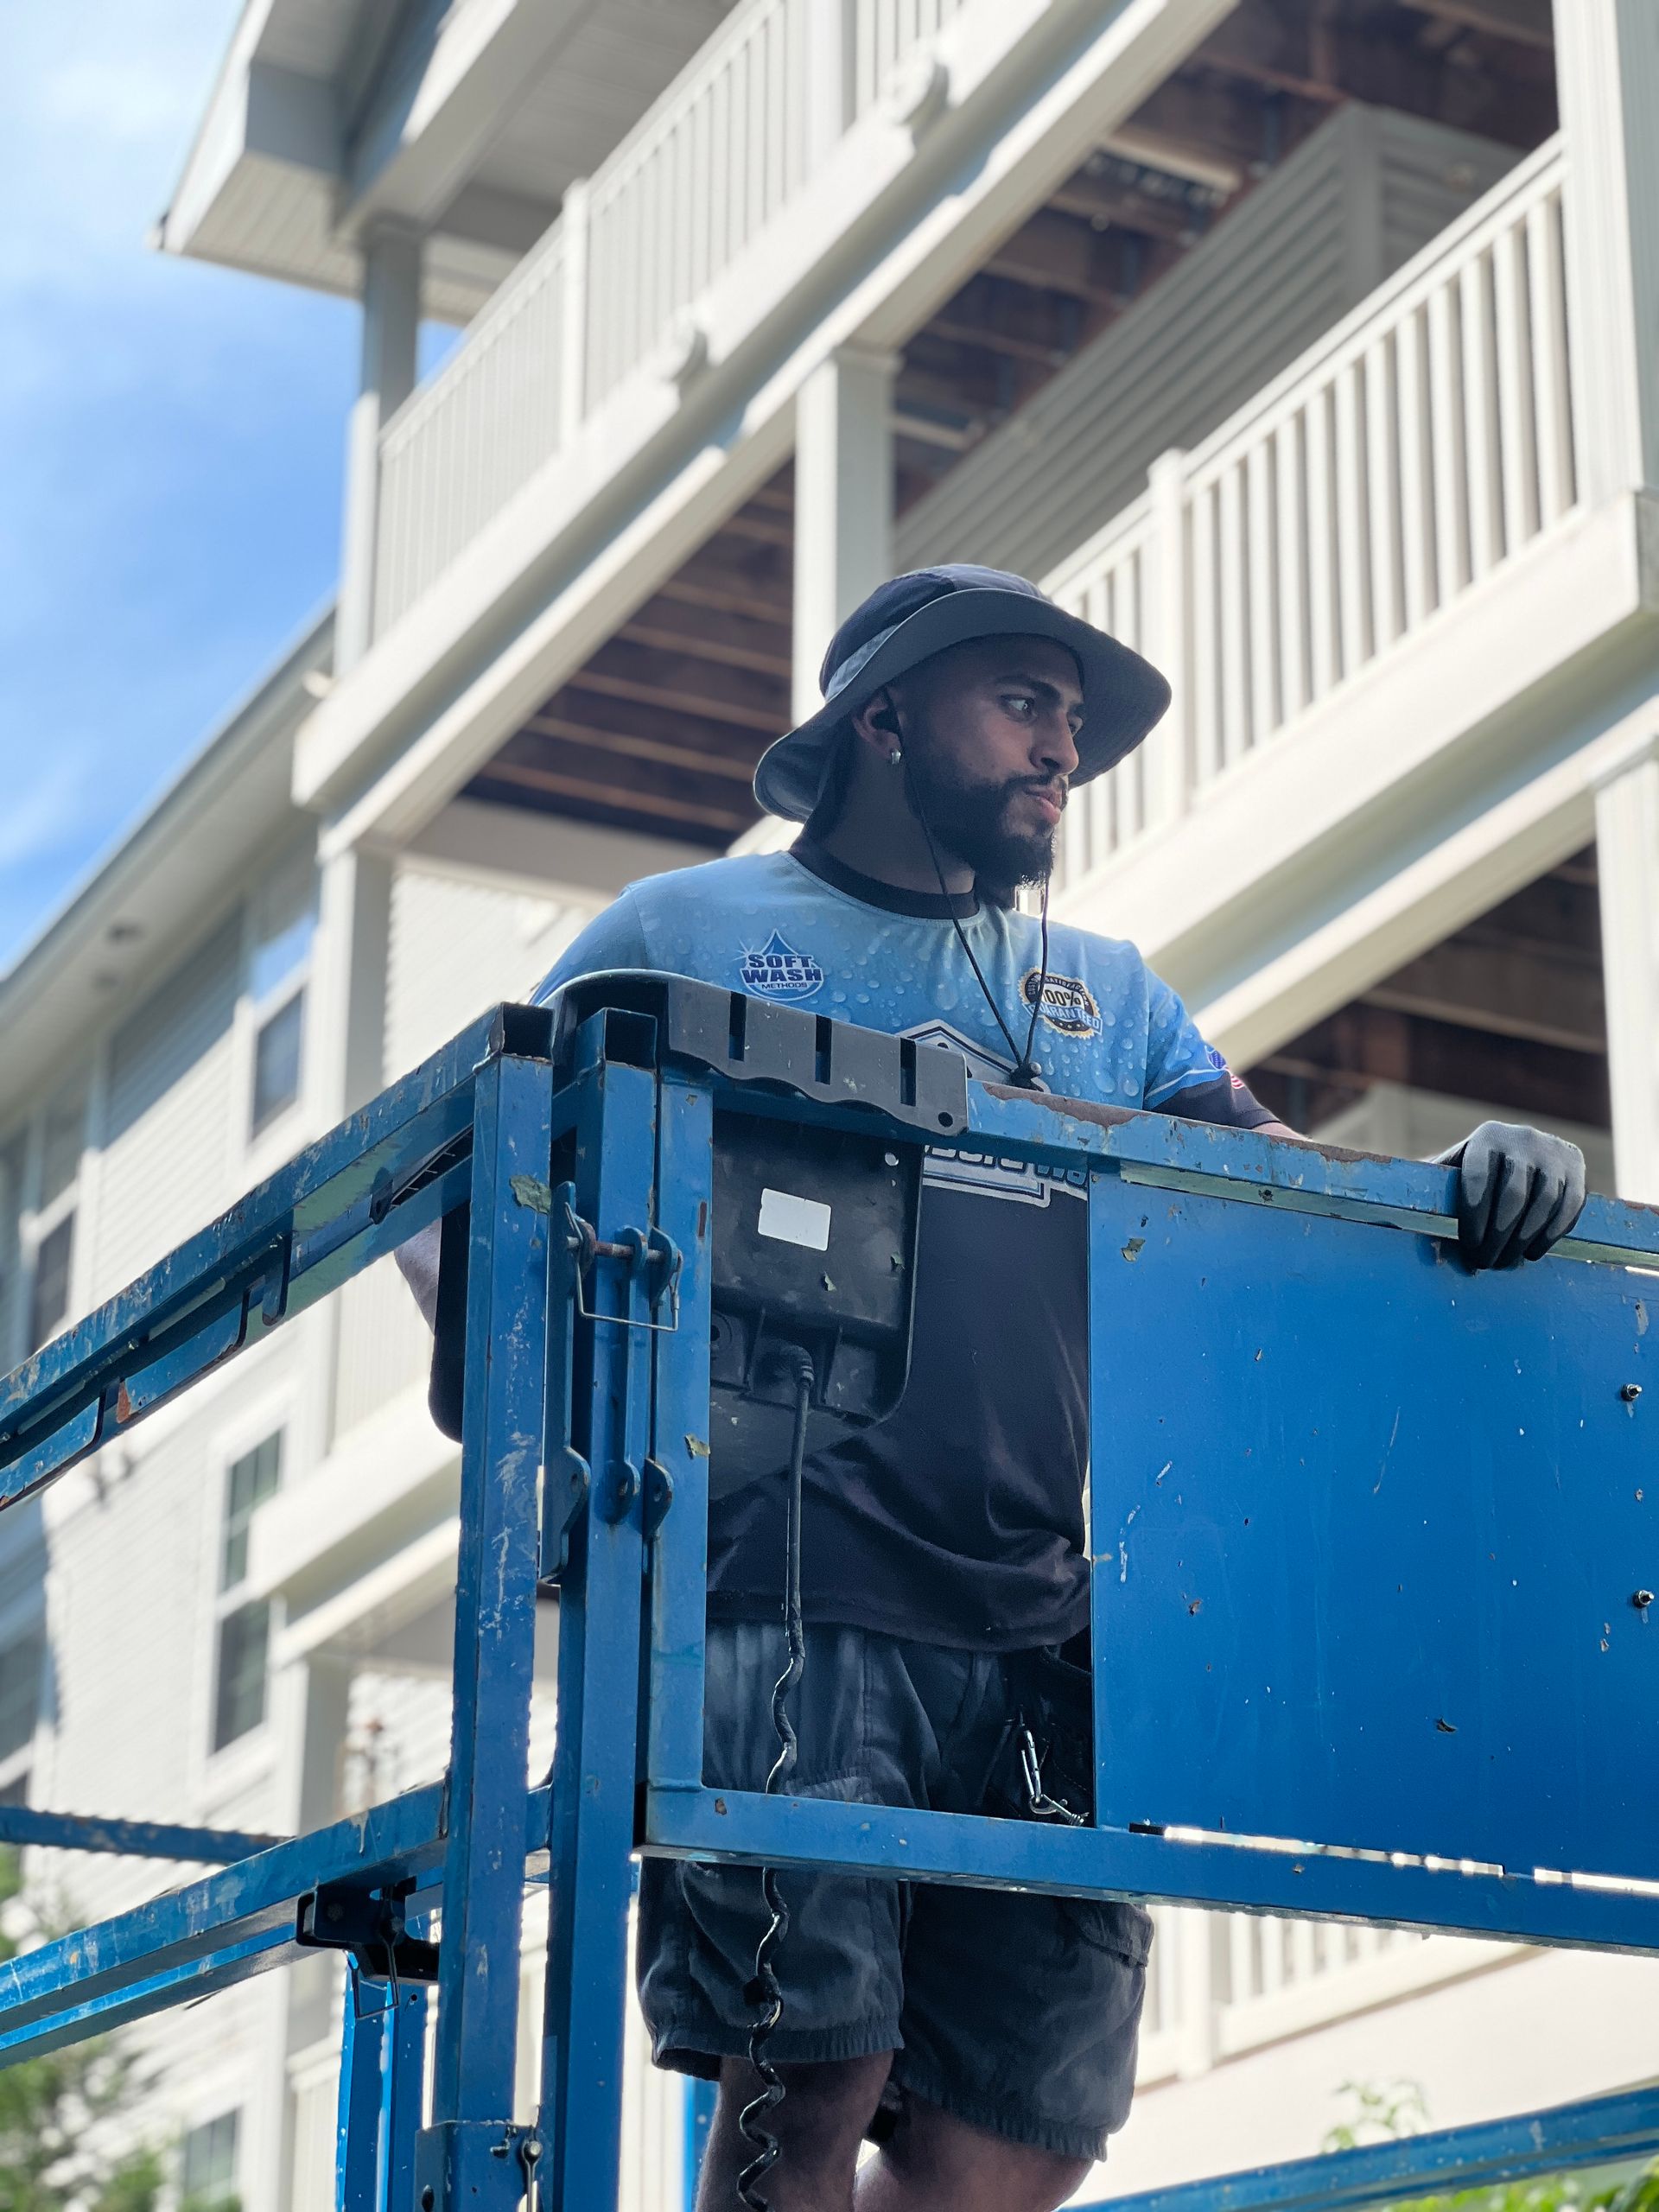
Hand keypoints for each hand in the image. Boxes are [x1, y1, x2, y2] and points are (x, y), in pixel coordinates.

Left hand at [1434, 1121, 1585, 1270]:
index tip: (1468, 1246)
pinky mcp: (1576, 1163)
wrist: (1513, 1155)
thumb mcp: (1449, 1175)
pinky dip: (1552, 1232)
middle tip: (1486, 1261)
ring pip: (1544, 1202)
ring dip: (1524, 1238)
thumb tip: (1409, 1220)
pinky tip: (1533, 1251)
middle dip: (1498, 1236)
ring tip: (1507, 1259)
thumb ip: (1431, 1191)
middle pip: (1513, 1196)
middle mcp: (1523, 1137)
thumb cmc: (1468, 1175)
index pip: (1478, 1180)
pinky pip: (1571, 1203)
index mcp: (1487, 1136)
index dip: (1473, 1218)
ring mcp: (1553, 1149)